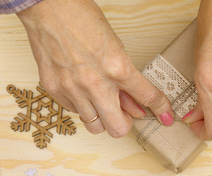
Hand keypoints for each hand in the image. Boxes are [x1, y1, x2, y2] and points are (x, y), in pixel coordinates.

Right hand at [17, 0, 173, 136]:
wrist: (47, 6)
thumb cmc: (80, 18)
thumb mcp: (114, 45)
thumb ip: (124, 78)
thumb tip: (134, 102)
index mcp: (116, 67)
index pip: (147, 98)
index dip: (161, 109)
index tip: (165, 115)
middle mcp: (95, 84)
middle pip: (118, 128)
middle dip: (125, 123)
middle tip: (125, 114)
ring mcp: (72, 89)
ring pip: (96, 126)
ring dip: (102, 118)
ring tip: (101, 102)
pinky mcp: (54, 89)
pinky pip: (74, 112)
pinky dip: (82, 106)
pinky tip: (82, 91)